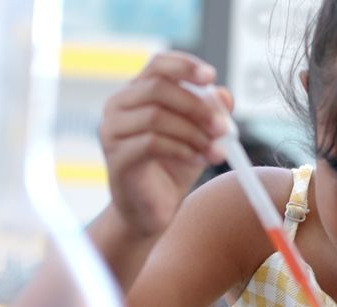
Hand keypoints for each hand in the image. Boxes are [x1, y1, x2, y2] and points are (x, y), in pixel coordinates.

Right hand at [98, 51, 233, 238]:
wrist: (151, 211)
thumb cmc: (172, 168)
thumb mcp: (200, 135)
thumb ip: (211, 114)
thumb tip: (224, 95)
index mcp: (136, 93)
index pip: (158, 64)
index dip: (185, 66)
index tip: (212, 76)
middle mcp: (118, 106)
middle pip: (158, 87)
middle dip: (197, 106)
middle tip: (223, 127)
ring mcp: (112, 131)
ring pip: (156, 116)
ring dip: (193, 132)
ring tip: (214, 151)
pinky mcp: (116, 157)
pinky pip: (152, 143)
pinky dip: (182, 150)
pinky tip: (197, 160)